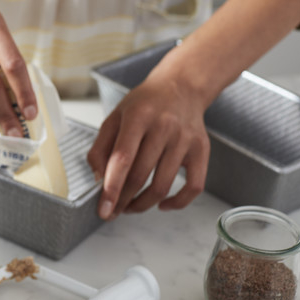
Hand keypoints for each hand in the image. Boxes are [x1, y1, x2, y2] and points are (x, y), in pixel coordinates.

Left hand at [86, 71, 209, 219]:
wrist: (181, 87)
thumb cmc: (144, 104)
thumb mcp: (115, 117)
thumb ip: (101, 146)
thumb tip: (98, 178)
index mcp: (138, 117)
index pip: (123, 158)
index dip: (112, 188)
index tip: (104, 209)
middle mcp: (164, 128)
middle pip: (142, 176)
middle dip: (124, 200)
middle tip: (113, 211)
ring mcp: (185, 140)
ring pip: (164, 185)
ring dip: (144, 204)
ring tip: (130, 207)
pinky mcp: (202, 150)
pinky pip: (194, 186)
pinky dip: (177, 202)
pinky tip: (161, 204)